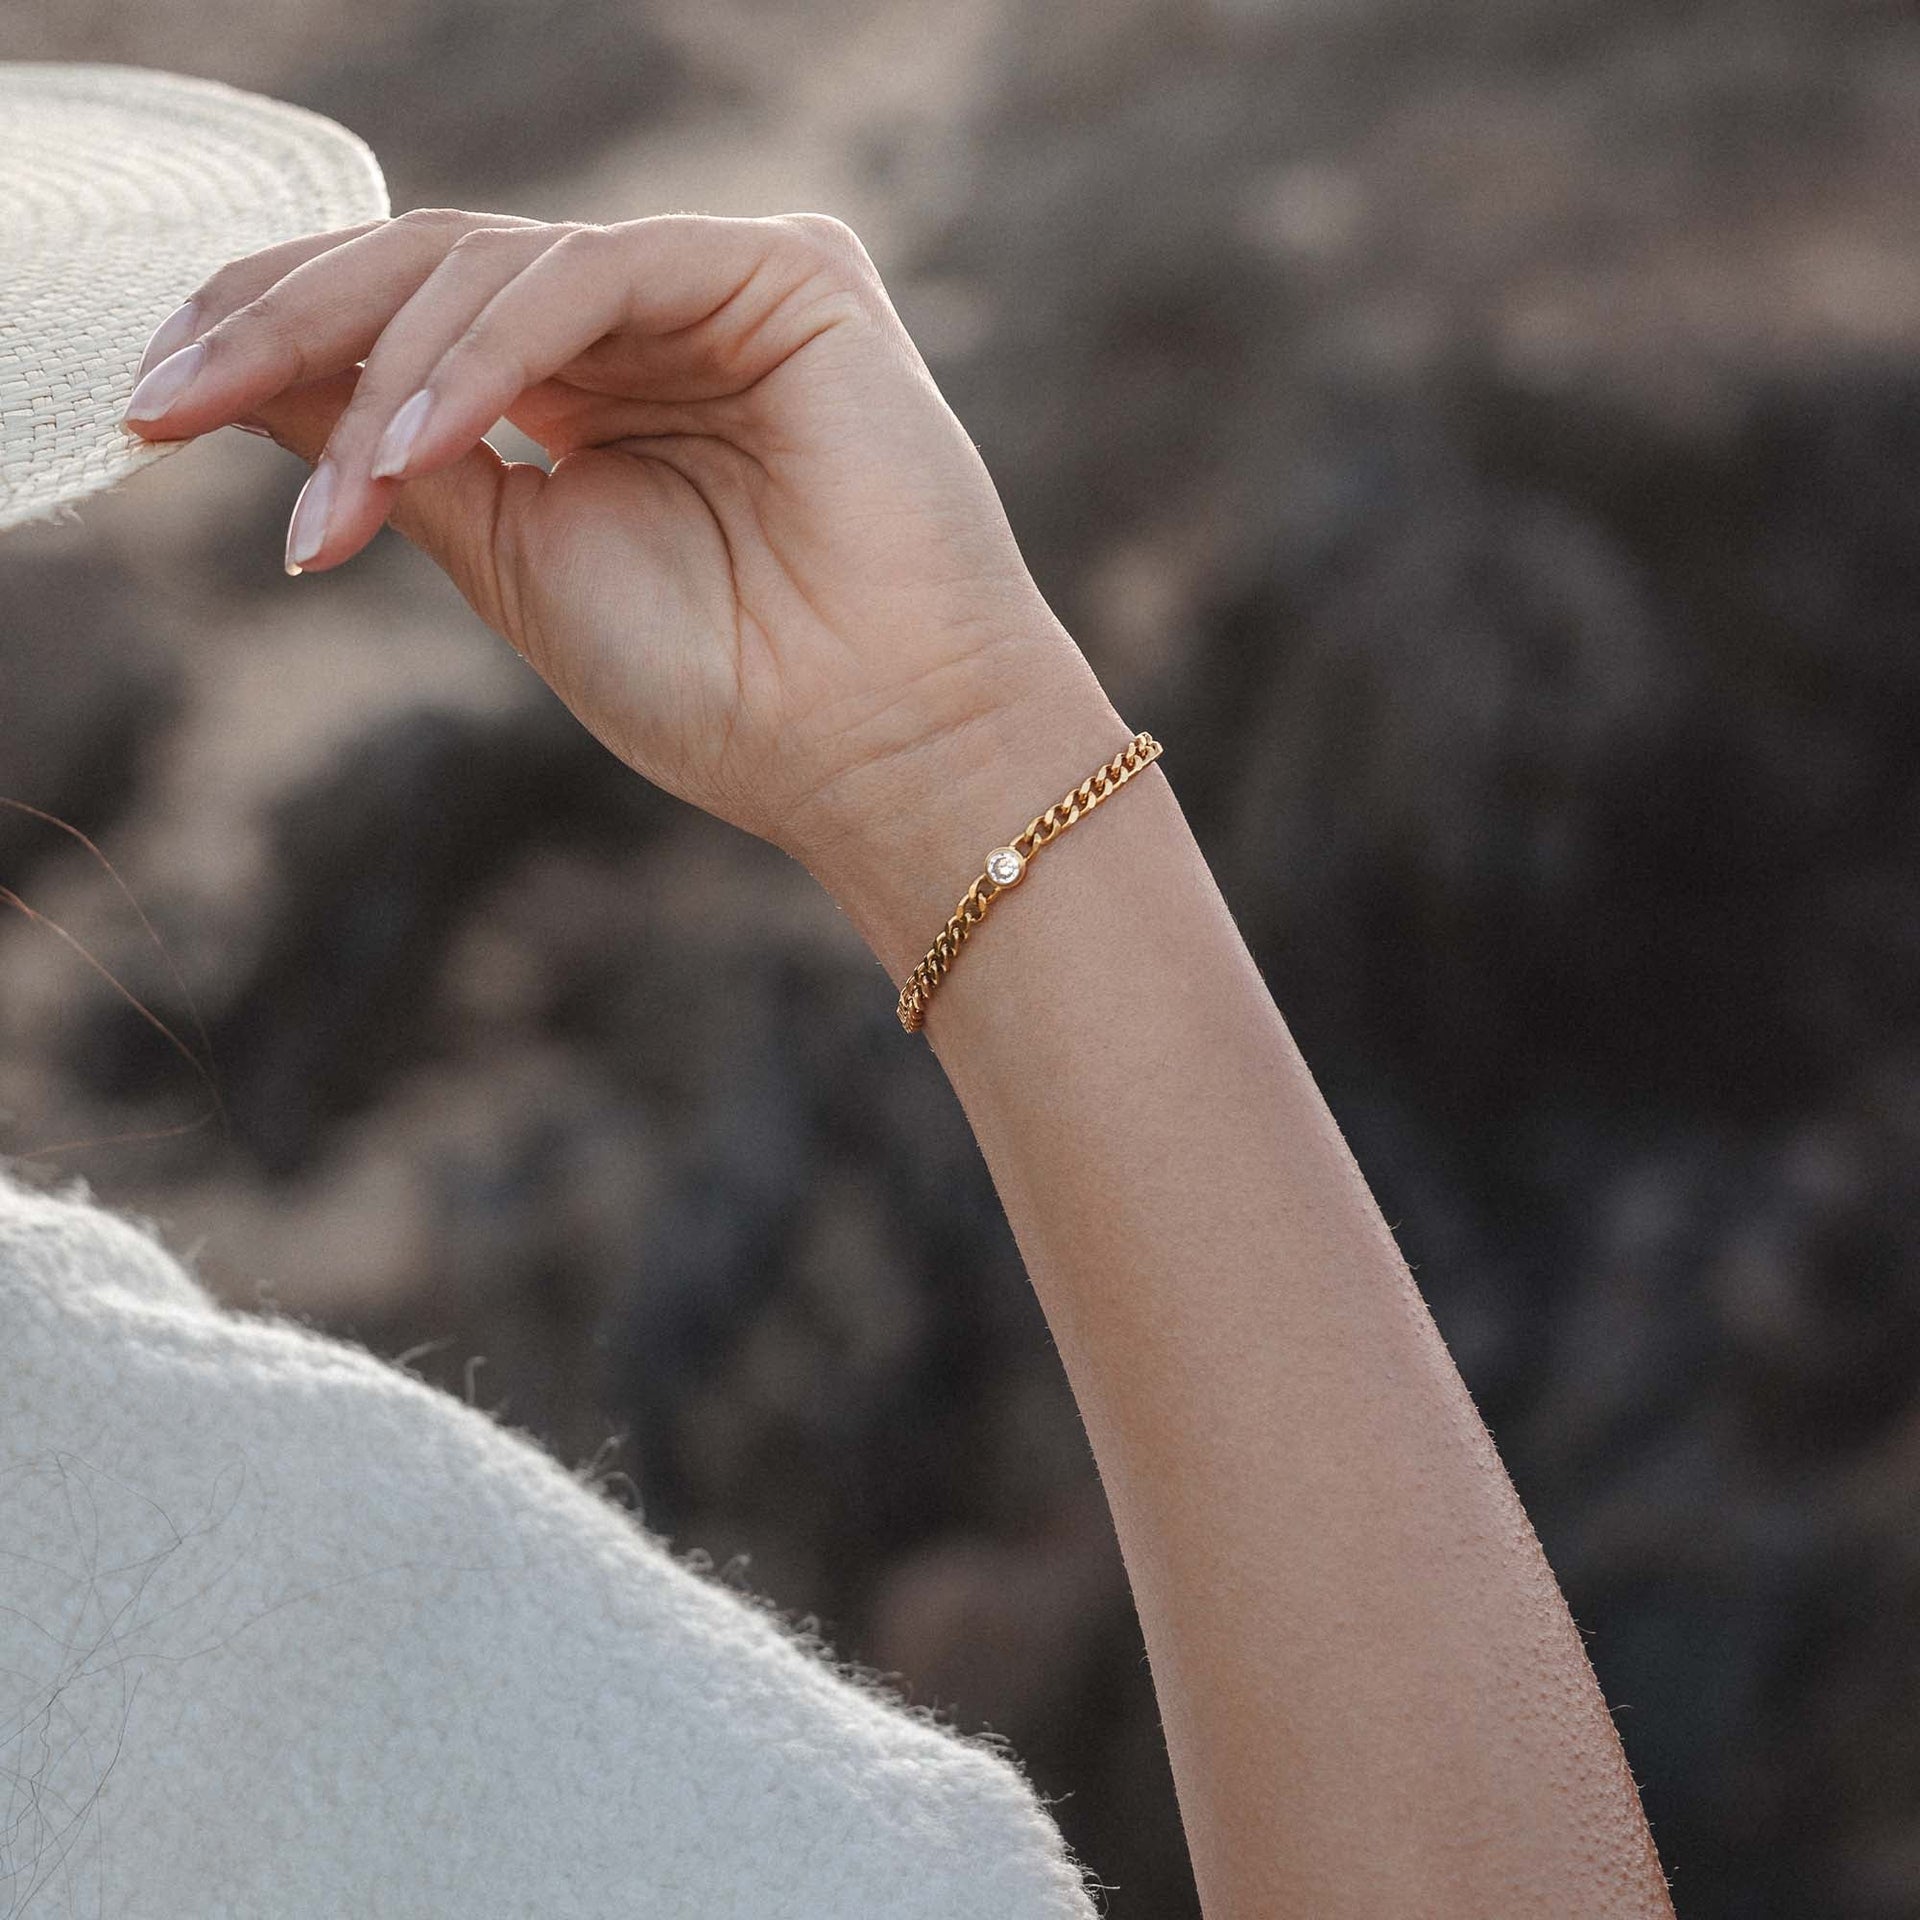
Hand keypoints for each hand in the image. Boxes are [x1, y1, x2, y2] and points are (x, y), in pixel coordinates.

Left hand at [119, 209, 1110, 886]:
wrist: (880, 751)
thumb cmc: (726, 689)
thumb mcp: (516, 565)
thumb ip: (394, 458)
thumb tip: (236, 381)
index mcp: (590, 396)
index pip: (410, 322)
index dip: (275, 344)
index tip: (147, 409)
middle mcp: (647, 329)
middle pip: (428, 267)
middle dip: (281, 326)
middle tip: (161, 399)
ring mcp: (717, 291)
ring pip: (494, 263)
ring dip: (382, 370)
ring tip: (336, 507)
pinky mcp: (785, 272)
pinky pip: (591, 275)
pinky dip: (489, 351)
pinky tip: (421, 447)